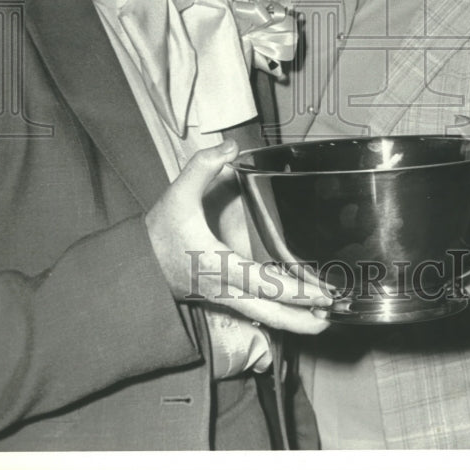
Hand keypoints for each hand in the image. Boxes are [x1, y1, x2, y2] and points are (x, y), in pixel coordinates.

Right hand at [146, 140, 330, 333]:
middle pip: (269, 313)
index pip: (261, 281)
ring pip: (264, 318)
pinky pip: (257, 313)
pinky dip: (280, 314)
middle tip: (333, 315)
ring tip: (325, 320)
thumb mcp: (177, 194)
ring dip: (295, 321)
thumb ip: (202, 167)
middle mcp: (224, 287)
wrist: (137, 266)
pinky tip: (299, 313)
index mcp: (217, 263)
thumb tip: (230, 147)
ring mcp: (224, 298)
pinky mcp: (224, 299)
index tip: (320, 293)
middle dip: (302, 319)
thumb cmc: (159, 232)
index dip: (293, 291)